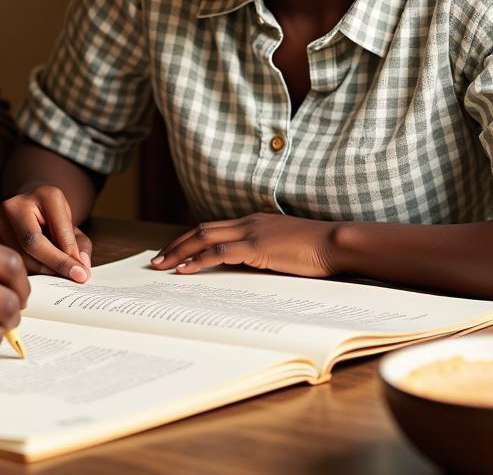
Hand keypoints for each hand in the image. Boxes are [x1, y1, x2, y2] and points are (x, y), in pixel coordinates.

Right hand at [0, 185, 91, 281]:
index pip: (55, 231)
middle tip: (69, 280)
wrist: (30, 208)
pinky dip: (21, 273)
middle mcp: (15, 204)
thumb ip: (80, 245)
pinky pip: (4, 262)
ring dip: (38, 272)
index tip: (81, 275)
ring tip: (51, 275)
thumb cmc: (53, 221)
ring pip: (17, 257)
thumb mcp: (72, 227)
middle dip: (53, 266)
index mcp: (44, 195)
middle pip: (32, 245)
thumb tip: (80, 268)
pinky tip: (33, 276)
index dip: (67, 256)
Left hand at [150, 213, 341, 277]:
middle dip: (176, 244)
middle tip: (157, 260)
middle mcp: (248, 222)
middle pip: (201, 229)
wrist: (336, 243)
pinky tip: (184, 270)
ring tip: (161, 266)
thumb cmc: (317, 250)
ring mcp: (251, 232)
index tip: (174, 252)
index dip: (190, 239)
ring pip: (204, 238)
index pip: (213, 228)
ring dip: (179, 252)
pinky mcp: (256, 247)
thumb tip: (248, 268)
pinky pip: (219, 253)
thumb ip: (265, 253)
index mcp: (254, 221)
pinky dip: (198, 261)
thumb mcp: (285, 249)